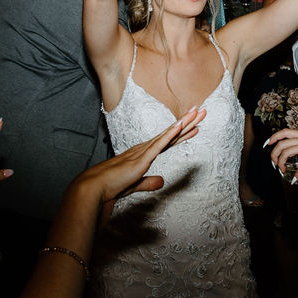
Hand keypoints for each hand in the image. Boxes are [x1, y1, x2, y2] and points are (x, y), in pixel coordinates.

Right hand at [74, 107, 206, 205]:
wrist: (96, 186)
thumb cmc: (112, 185)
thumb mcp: (135, 185)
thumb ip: (148, 183)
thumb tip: (162, 181)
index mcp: (144, 154)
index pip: (168, 141)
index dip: (182, 133)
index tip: (194, 126)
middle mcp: (145, 149)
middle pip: (171, 134)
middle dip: (188, 122)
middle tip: (202, 110)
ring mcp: (144, 152)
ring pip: (168, 135)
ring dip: (183, 123)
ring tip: (197, 113)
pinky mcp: (141, 159)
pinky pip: (158, 145)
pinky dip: (170, 135)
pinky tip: (180, 126)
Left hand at [266, 128, 297, 181]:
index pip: (284, 132)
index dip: (274, 137)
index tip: (267, 143)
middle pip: (281, 143)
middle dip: (273, 154)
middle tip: (273, 162)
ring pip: (286, 152)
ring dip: (280, 162)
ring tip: (281, 170)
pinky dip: (297, 173)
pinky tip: (296, 178)